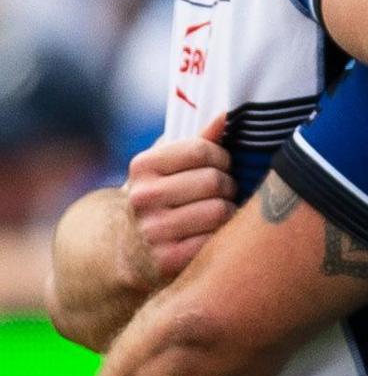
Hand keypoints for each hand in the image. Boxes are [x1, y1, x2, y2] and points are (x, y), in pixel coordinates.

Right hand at [121, 118, 232, 288]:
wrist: (131, 248)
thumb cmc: (164, 197)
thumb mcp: (170, 166)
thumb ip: (200, 140)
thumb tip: (227, 115)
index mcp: (143, 166)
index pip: (204, 150)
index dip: (222, 158)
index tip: (220, 166)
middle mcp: (143, 197)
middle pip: (216, 181)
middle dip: (228, 187)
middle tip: (221, 194)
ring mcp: (153, 230)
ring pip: (221, 211)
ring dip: (229, 213)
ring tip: (217, 214)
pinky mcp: (167, 260)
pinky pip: (217, 240)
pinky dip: (222, 238)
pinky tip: (211, 237)